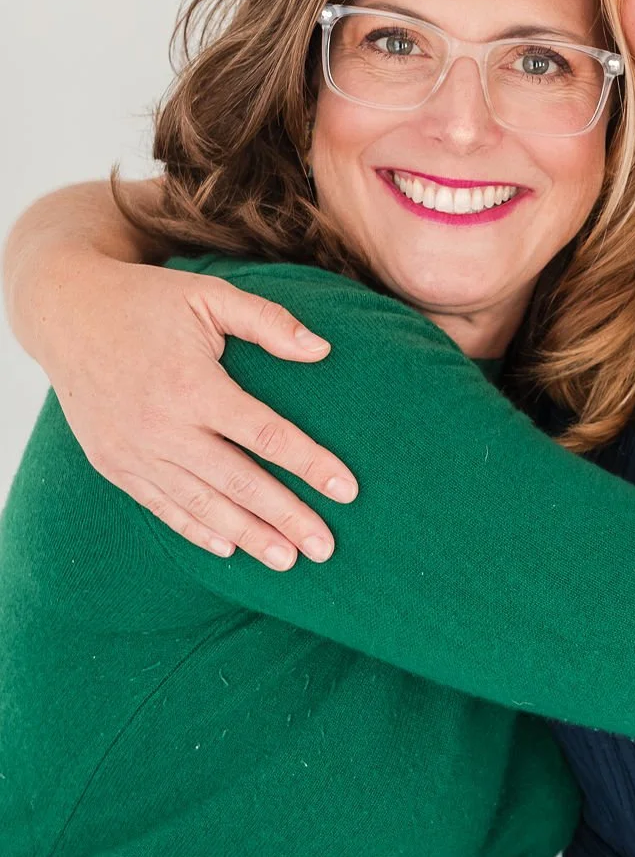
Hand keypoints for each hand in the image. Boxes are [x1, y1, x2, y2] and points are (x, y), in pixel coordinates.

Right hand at [40, 261, 357, 566]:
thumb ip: (267, 322)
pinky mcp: (114, 464)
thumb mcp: (208, 296)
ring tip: (287, 560)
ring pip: (202, 505)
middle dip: (286, 518)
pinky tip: (229, 548)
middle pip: (239, 483)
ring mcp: (135, 451)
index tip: (347, 490)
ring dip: (248, 536)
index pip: (266, 436)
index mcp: (193, 386)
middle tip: (325, 548)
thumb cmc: (147, 301)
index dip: (310, 465)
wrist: (66, 314)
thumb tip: (323, 350)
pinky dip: (196, 530)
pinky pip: (162, 507)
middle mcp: (163, 427)